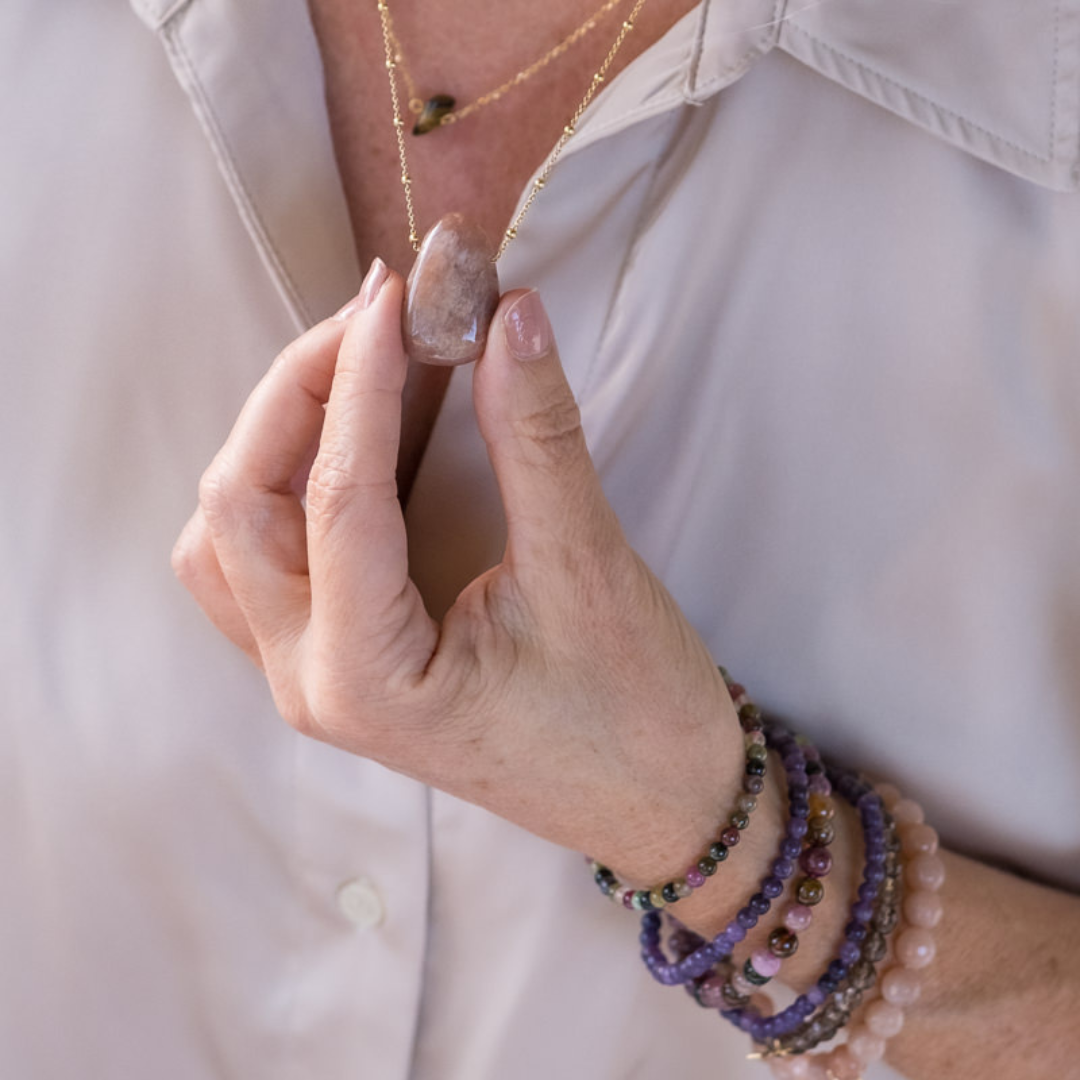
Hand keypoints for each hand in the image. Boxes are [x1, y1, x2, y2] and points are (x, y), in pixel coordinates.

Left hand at [173, 260, 745, 880]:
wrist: (660, 805)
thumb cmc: (634, 715)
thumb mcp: (588, 571)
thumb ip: (538, 438)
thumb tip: (510, 317)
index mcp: (366, 679)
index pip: (336, 495)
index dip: (364, 378)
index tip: (401, 294)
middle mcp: (311, 683)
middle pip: (241, 507)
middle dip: (301, 395)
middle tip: (379, 318)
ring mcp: (313, 678)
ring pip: (230, 536)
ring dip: (276, 441)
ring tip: (358, 371)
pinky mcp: (337, 664)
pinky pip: (261, 563)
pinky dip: (285, 488)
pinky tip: (347, 443)